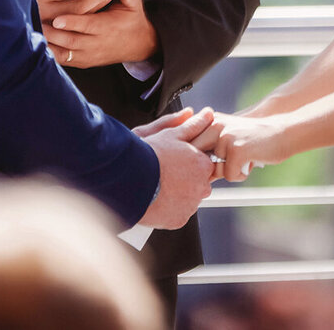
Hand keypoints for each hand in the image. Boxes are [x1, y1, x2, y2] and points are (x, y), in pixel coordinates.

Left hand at [44, 0, 159, 69]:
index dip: (73, 22)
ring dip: (48, 44)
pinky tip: (36, 45)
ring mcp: (88, 54)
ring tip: (31, 32)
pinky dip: (49, 54)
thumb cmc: (131, 19)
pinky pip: (62, 60)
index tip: (57, 19)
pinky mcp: (82, 62)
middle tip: (34, 23)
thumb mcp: (134, 5)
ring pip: (64, 52)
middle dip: (53, 34)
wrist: (137, 45)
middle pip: (72, 40)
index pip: (88, 25)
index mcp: (108, 27)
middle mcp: (97, 43)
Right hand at [136, 107, 217, 228]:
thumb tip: (206, 114)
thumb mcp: (171, 134)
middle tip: (165, 173)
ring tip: (158, 186)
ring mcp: (190, 205)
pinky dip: (169, 209)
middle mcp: (201, 187)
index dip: (189, 163)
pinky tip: (156, 199)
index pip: (204, 166)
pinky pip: (177, 214)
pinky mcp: (177, 220)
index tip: (175, 162)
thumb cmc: (148, 154)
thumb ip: (192, 125)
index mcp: (202, 165)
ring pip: (188, 200)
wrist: (127, 178)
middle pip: (198, 184)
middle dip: (186, 180)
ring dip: (178, 195)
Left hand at [196, 112, 294, 182]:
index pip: (187, 147)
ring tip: (244, 160)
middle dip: (209, 169)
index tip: (205, 166)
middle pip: (196, 160)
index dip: (193, 162)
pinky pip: (230, 176)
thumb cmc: (255, 140)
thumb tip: (189, 175)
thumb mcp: (228, 138)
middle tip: (229, 165)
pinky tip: (251, 163)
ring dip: (229, 172)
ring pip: (214, 171)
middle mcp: (214, 125)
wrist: (283, 133)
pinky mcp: (236, 149)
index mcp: (209, 120)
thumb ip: (208, 150)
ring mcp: (225, 136)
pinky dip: (241, 175)